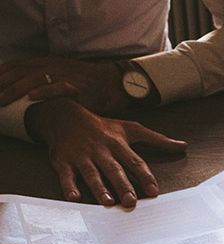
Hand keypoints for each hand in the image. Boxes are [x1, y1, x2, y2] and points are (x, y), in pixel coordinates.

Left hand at [0, 56, 123, 112]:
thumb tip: (27, 94)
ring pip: (33, 79)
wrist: (113, 84)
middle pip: (21, 72)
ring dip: (15, 89)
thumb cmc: (88, 86)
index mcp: (48, 63)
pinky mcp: (77, 87)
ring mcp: (65, 76)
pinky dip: (43, 91)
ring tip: (1, 100)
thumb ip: (46, 82)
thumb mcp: (63, 78)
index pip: (18, 65)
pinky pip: (58, 87)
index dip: (2, 73)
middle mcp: (53, 66)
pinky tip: (31, 97)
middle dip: (2, 83)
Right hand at [27, 98, 186, 207]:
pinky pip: (66, 175)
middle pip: (114, 169)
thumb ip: (157, 140)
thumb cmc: (104, 127)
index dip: (145, 176)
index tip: (154, 191)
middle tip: (131, 201)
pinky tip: (73, 198)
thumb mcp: (131, 129)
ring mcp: (82, 156)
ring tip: (108, 202)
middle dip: (123, 185)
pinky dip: (69, 186)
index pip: (134, 162)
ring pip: (92, 173)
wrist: (65, 116)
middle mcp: (101, 150)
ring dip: (99, 188)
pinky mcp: (63, 161)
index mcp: (118, 144)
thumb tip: (183, 146)